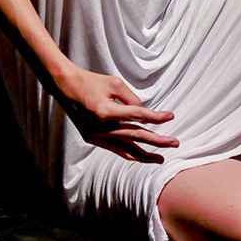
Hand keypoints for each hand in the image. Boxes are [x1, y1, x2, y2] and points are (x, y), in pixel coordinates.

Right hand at [54, 63, 178, 163]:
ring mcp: (96, 136)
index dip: (156, 117)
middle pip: (136, 136)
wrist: (65, 87)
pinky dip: (129, 154)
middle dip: (157, 141)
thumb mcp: (114, 83)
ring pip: (126, 149)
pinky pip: (115, 150)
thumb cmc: (91, 81)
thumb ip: (132, 99)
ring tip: (161, 158)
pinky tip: (141, 157)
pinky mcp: (93, 139)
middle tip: (175, 144)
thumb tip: (144, 114)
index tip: (170, 117)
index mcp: (107, 111)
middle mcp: (102, 127)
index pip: (138, 116)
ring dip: (145, 155)